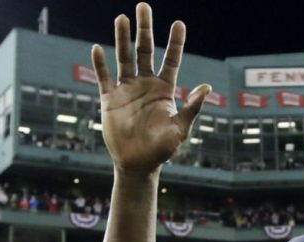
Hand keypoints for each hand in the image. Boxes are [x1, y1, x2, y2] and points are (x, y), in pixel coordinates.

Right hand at [90, 2, 210, 174]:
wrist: (138, 163)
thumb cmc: (163, 149)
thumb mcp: (181, 128)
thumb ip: (192, 107)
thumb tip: (207, 87)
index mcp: (165, 89)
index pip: (171, 59)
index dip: (175, 42)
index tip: (179, 23)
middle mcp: (146, 84)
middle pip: (145, 50)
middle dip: (145, 29)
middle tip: (143, 6)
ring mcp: (127, 90)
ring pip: (124, 57)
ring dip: (122, 38)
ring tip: (121, 18)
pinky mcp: (109, 99)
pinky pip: (103, 77)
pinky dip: (100, 63)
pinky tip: (97, 48)